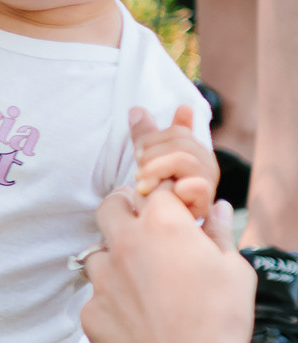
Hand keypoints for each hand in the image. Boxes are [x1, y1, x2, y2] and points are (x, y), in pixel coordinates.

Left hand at [81, 190, 252, 342]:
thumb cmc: (220, 319)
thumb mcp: (234, 269)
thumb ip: (219, 234)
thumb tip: (218, 210)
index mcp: (163, 227)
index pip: (156, 191)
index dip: (165, 198)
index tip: (172, 208)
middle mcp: (125, 246)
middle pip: (109, 207)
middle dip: (123, 208)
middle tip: (138, 222)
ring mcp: (102, 280)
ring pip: (96, 254)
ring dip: (114, 259)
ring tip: (139, 280)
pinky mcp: (90, 311)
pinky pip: (96, 296)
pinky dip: (112, 300)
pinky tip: (135, 317)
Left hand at [130, 103, 220, 223]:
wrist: (162, 233)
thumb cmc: (156, 196)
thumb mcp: (150, 162)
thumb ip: (147, 136)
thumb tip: (136, 109)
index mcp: (195, 153)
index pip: (179, 132)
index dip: (152, 139)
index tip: (137, 154)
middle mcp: (206, 167)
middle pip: (182, 142)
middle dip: (152, 155)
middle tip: (138, 173)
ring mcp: (207, 185)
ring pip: (185, 159)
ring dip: (157, 168)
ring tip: (143, 185)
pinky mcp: (204, 206)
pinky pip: (197, 186)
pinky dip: (178, 187)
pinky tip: (164, 194)